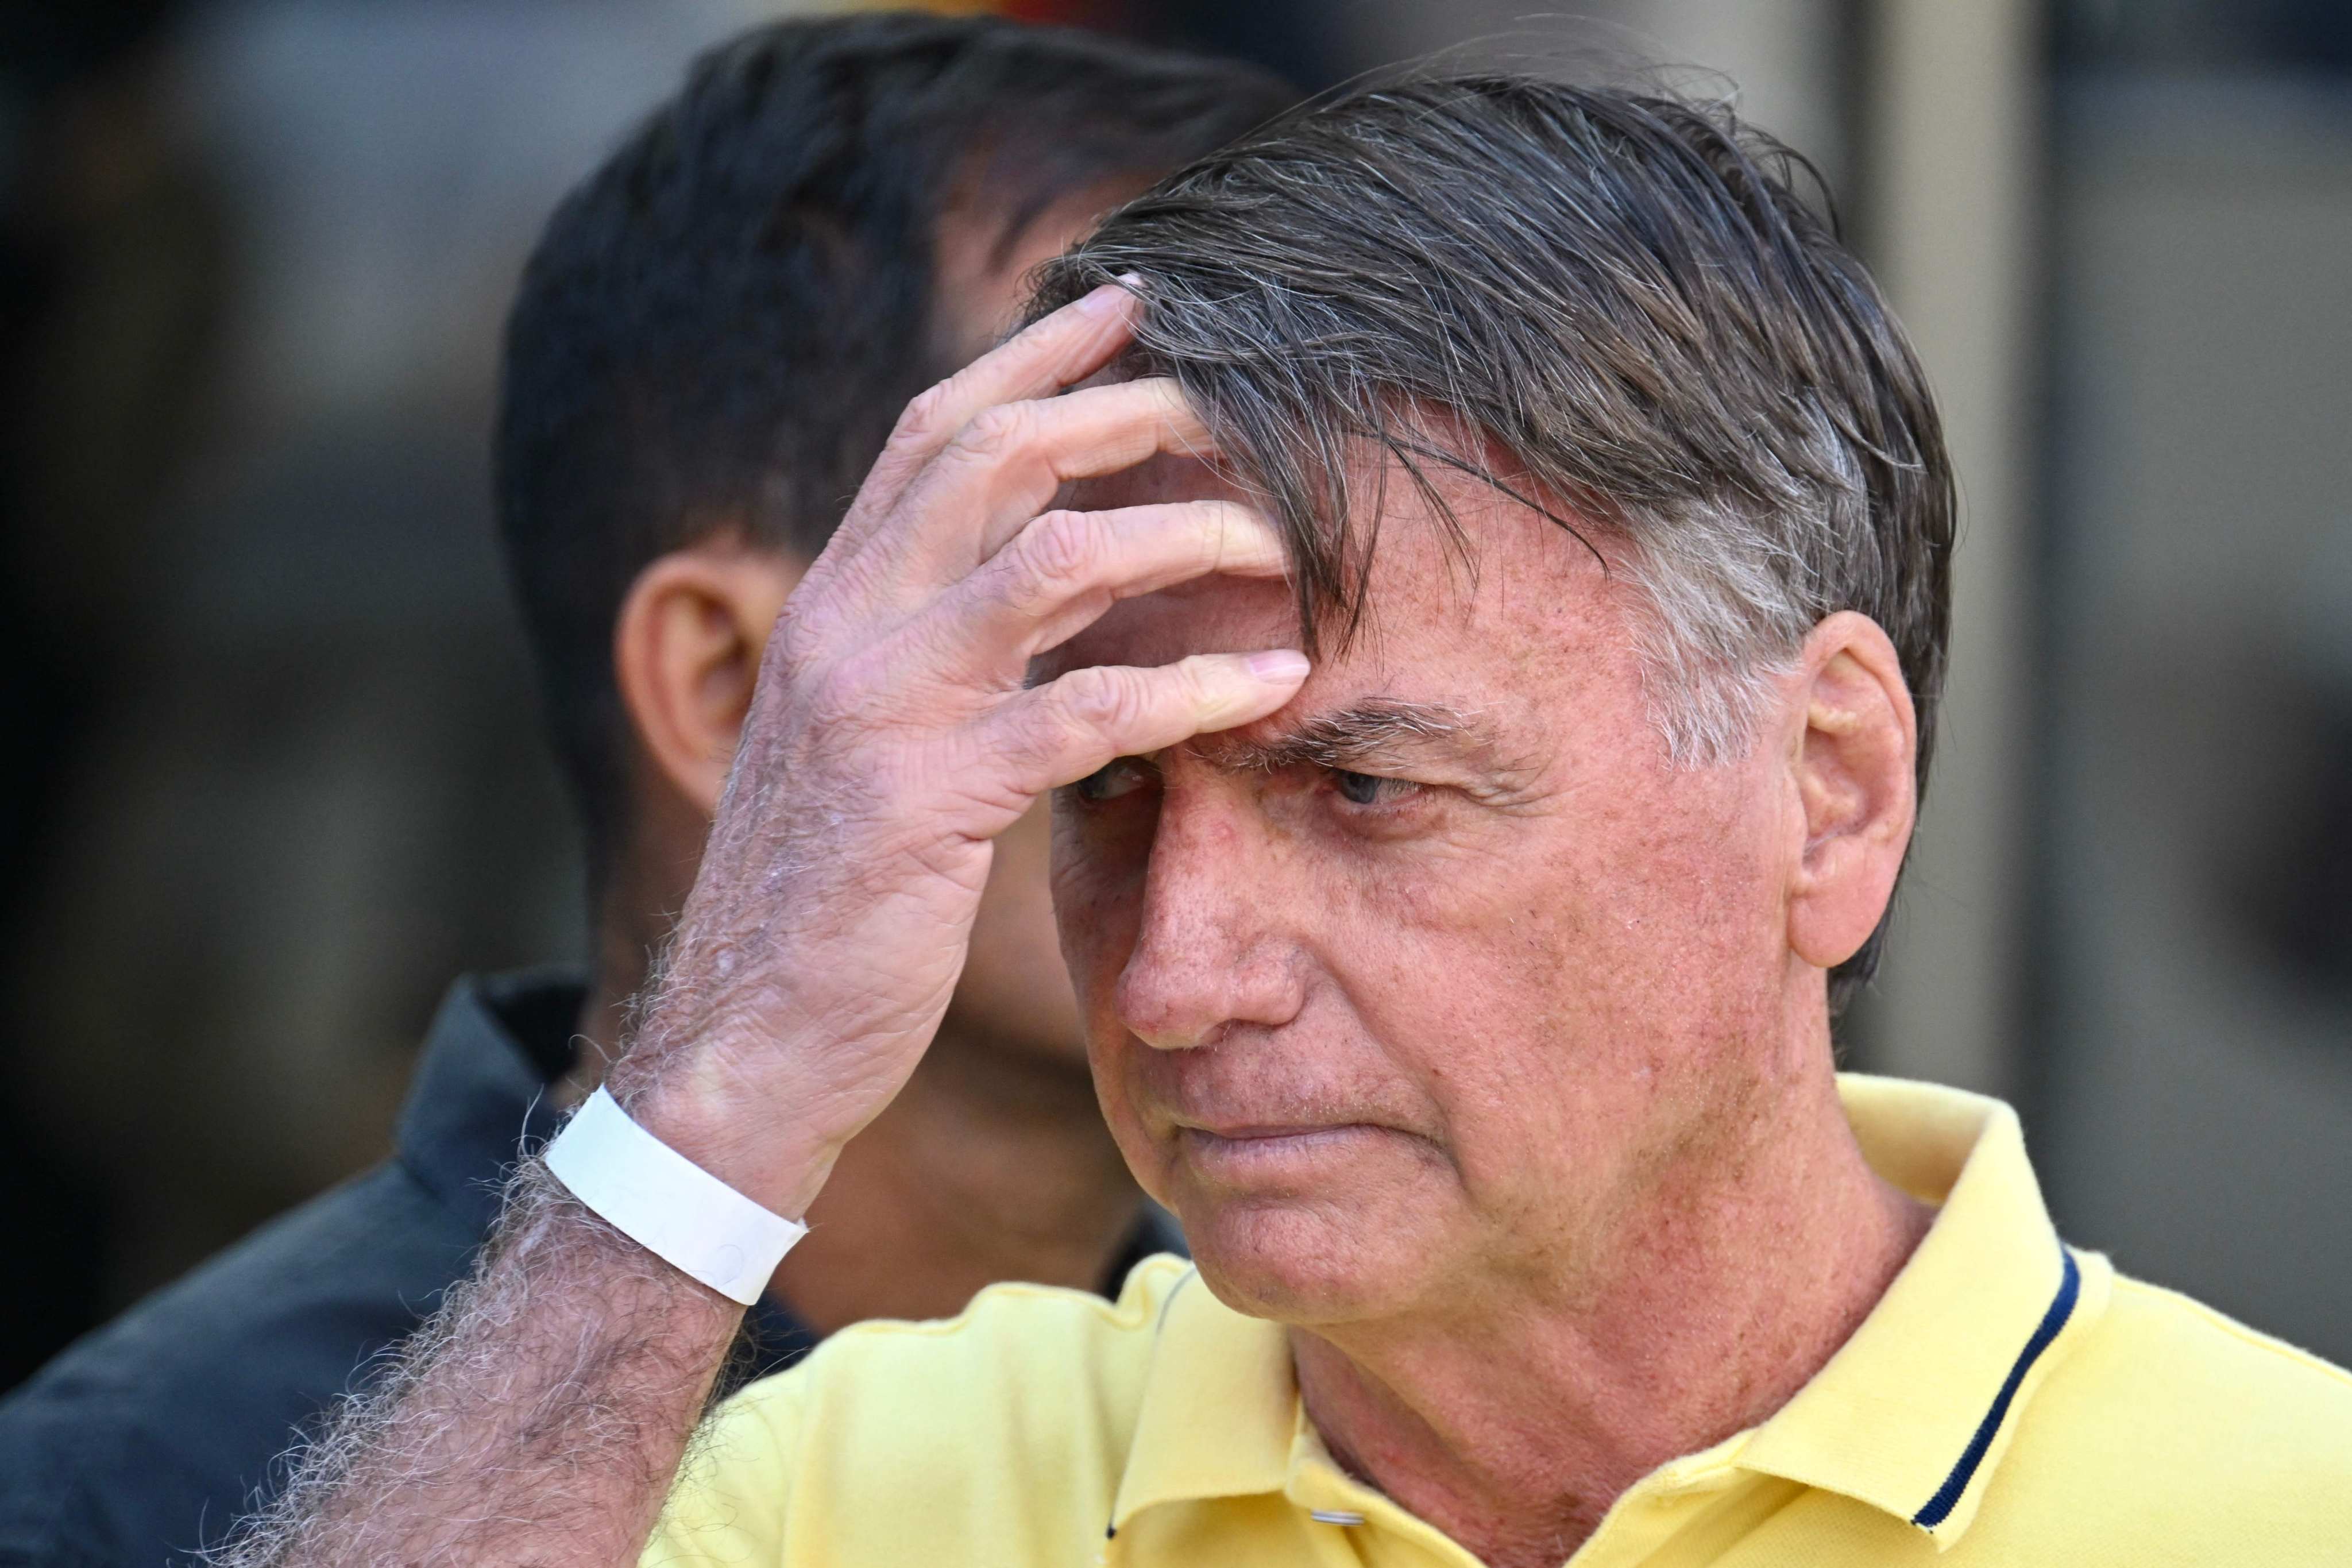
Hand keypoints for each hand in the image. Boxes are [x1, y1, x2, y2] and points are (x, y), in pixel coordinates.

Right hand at [610, 283, 1304, 1218]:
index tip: (1129, 303)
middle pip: (994, 455)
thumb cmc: (826, 898)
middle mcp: (845, 628)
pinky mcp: (927, 803)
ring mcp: (880, 708)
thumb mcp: (866, 745)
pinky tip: (1277, 683)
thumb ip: (936, 655)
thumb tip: (1049, 591)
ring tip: (1280, 535)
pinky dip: (1192, 688)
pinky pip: (1083, 714)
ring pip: (1049, 559)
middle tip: (1236, 395)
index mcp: (833, 605)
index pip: (933, 433)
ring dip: (1180, 532)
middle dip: (1124, 408)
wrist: (739, 1039)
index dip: (1033, 357)